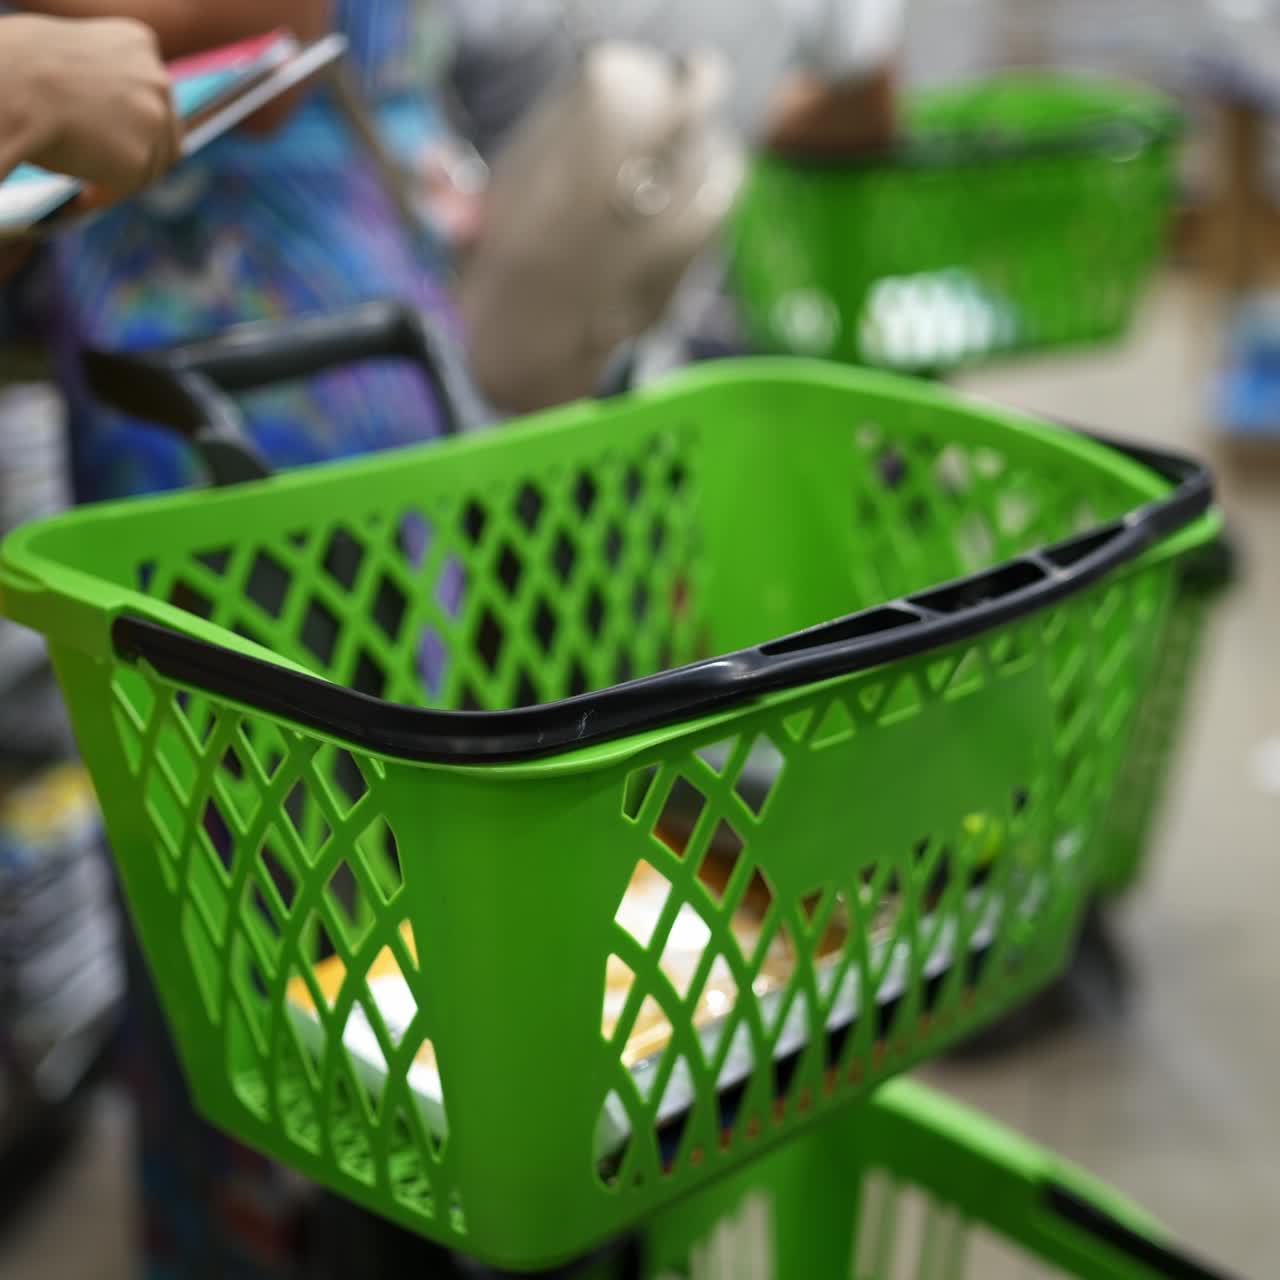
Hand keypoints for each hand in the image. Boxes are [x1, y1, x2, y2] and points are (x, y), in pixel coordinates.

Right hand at [0, 15, 180, 193]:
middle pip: (166, 131)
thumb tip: (107, 114)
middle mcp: (157, 78)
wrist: (11, 88)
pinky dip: (110, 194)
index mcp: (138, 43)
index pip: (152, 93)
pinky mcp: (142, 158)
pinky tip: (82, 195)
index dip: (135, 121)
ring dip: (124, 174)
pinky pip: (131, 187)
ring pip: (155, 163)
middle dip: (142, 152)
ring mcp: (154, 119)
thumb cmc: (17, 68)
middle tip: (109, 169)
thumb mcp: (70, 56)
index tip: (111, 136)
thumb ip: (103, 80)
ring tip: (86, 180)